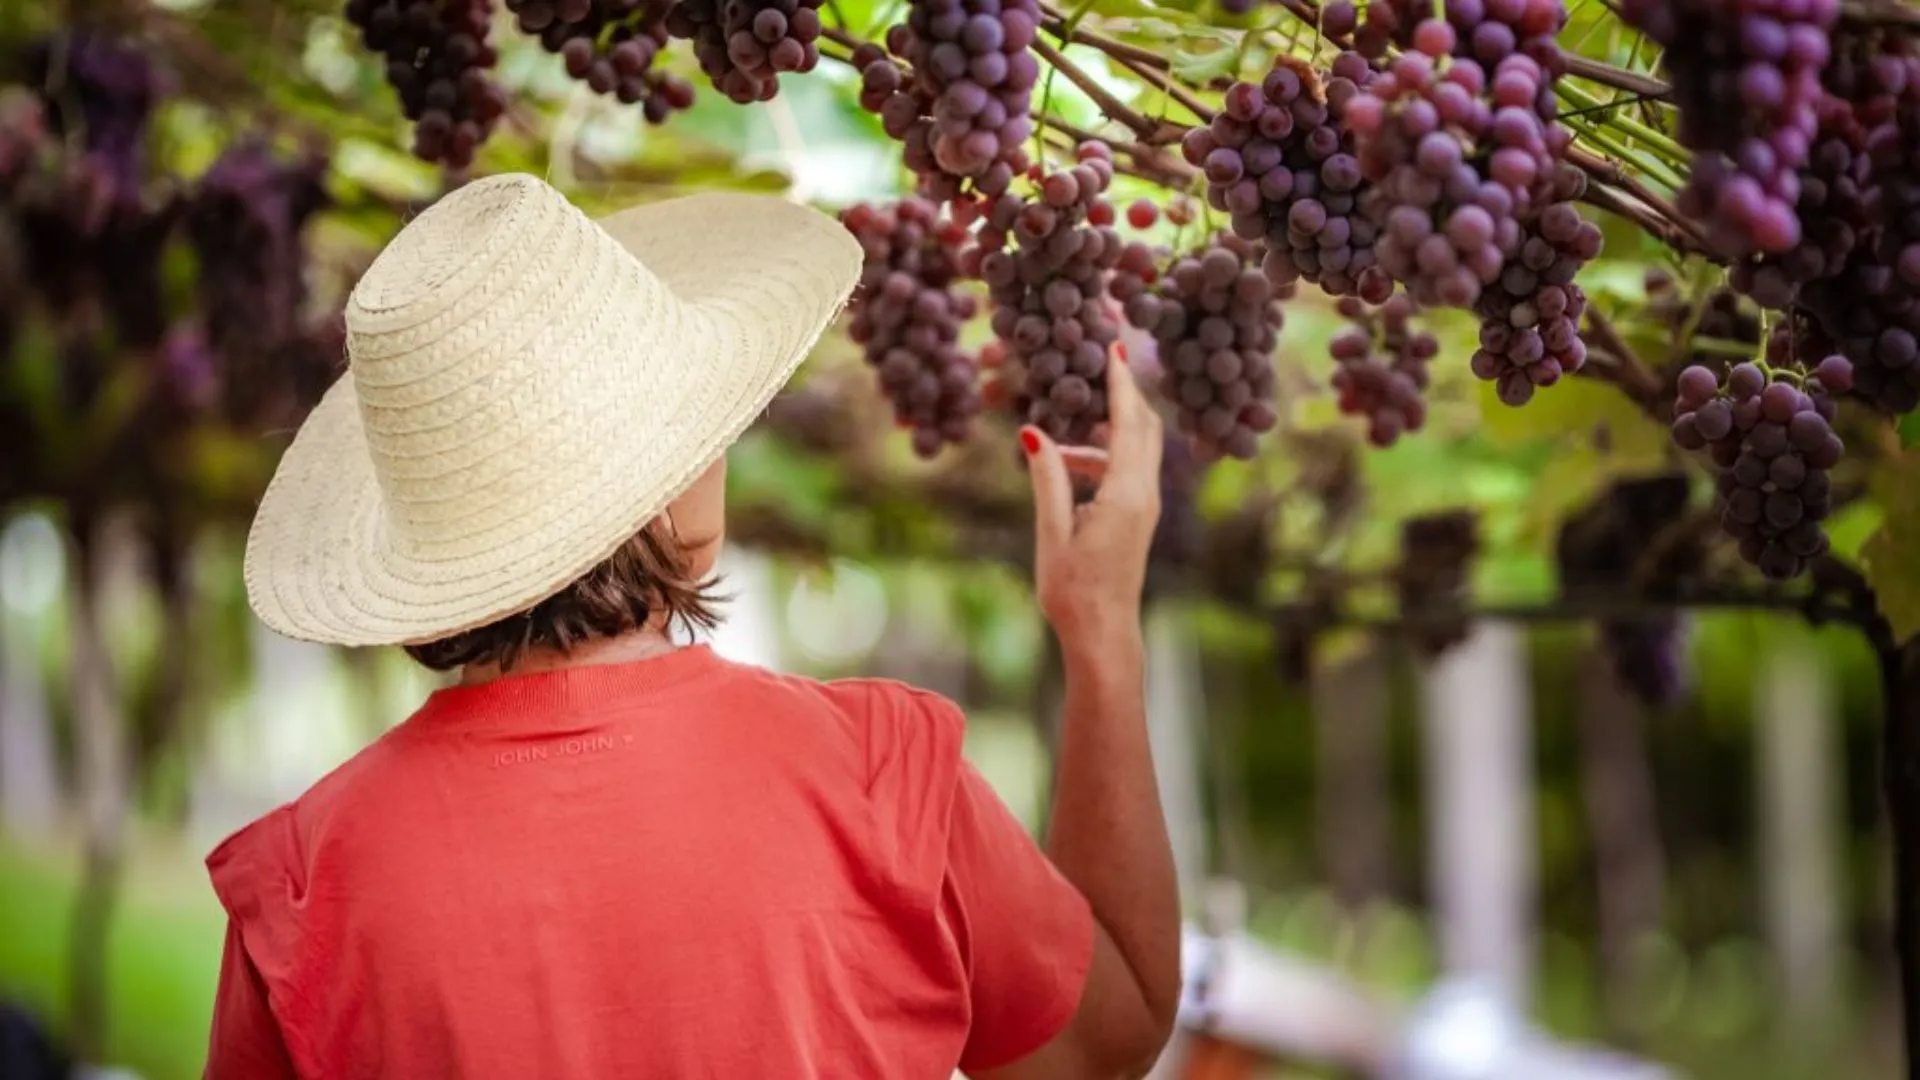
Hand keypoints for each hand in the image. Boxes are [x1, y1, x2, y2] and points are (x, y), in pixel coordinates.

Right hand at [1022, 347, 1162, 651]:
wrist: (1103, 634)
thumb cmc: (1074, 590)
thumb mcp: (1053, 532)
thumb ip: (1048, 480)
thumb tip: (1033, 432)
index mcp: (1126, 494)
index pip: (1128, 423)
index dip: (1121, 382)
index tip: (1115, 346)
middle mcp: (1145, 495)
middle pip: (1144, 427)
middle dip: (1125, 393)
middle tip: (1105, 360)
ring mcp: (1146, 507)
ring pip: (1135, 450)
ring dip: (1104, 433)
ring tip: (1059, 441)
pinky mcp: (1139, 518)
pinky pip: (1127, 471)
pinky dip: (1103, 457)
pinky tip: (1069, 470)